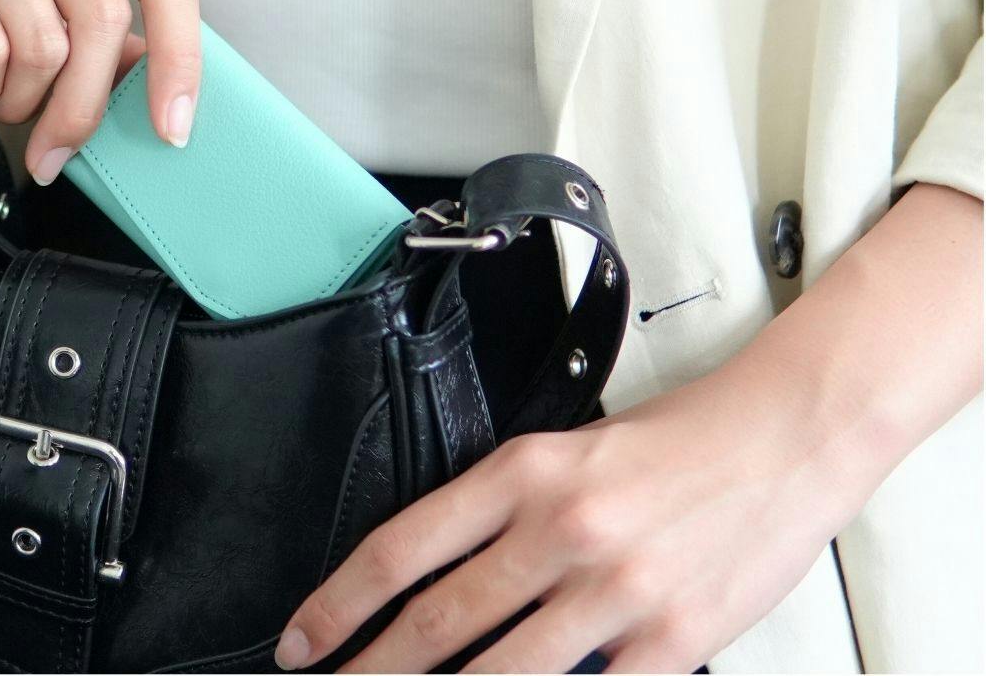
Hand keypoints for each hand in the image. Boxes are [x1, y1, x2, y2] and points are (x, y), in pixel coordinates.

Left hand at [275, 371, 877, 672]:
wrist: (785, 434)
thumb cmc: (677, 439)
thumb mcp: (565, 450)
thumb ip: (502, 511)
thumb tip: (436, 578)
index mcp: (521, 473)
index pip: (400, 550)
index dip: (337, 605)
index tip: (302, 640)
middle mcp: (559, 531)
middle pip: (436, 621)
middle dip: (371, 669)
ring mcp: (616, 590)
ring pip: (501, 671)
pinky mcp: (672, 638)